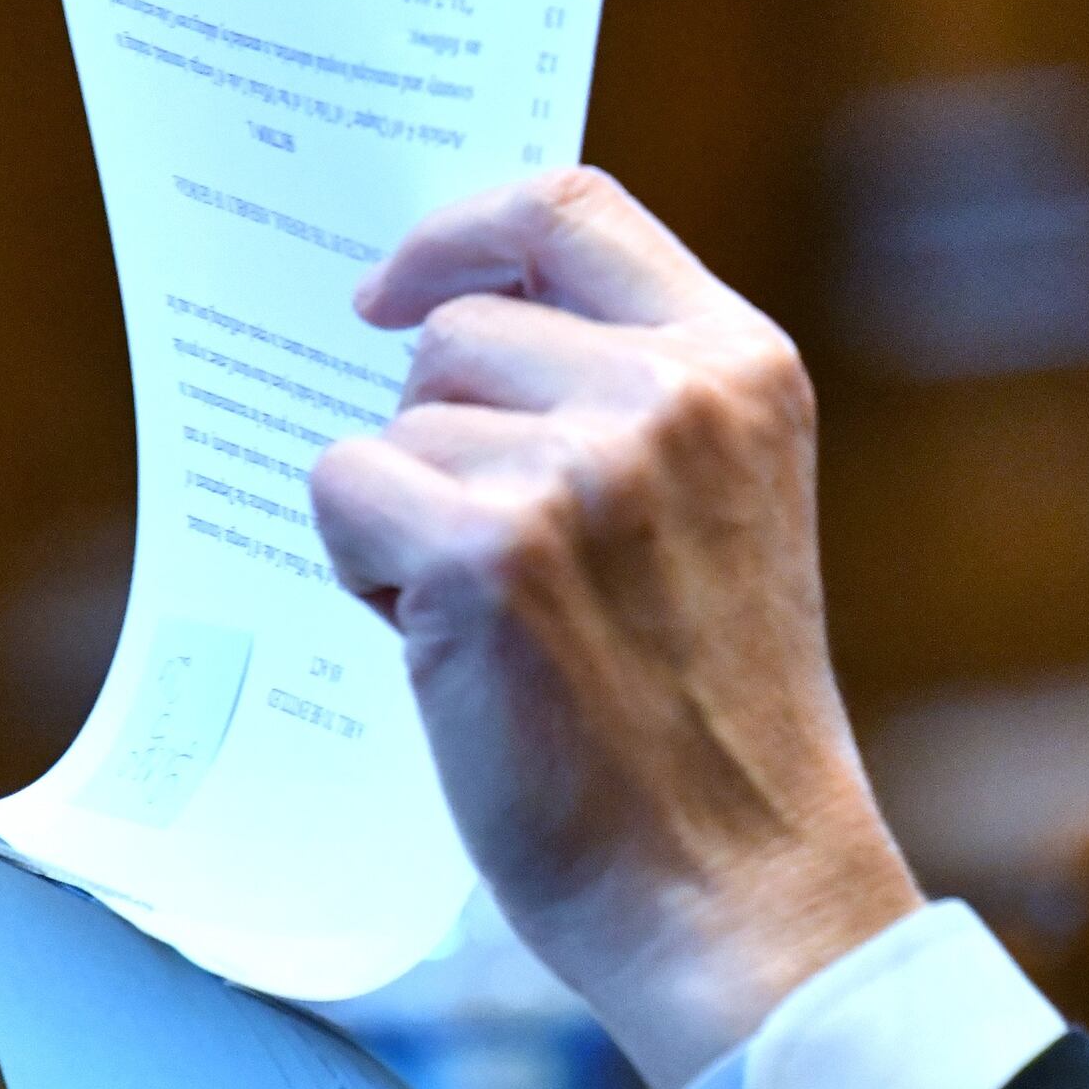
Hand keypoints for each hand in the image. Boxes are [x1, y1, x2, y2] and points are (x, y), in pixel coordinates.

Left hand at [310, 168, 921, 1088]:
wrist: (737, 882)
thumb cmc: (710, 714)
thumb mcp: (725, 504)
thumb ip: (635, 397)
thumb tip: (446, 319)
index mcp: (743, 366)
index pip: (574, 206)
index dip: (461, 233)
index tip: (398, 292)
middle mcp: (672, 395)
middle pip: (458, 329)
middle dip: (439, 435)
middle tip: (507, 561)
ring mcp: (582, 469)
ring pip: (396, 423)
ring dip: (409, 517)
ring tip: (505, 622)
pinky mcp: (487, 554)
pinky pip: (344, 494)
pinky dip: (364, 574)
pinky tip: (456, 652)